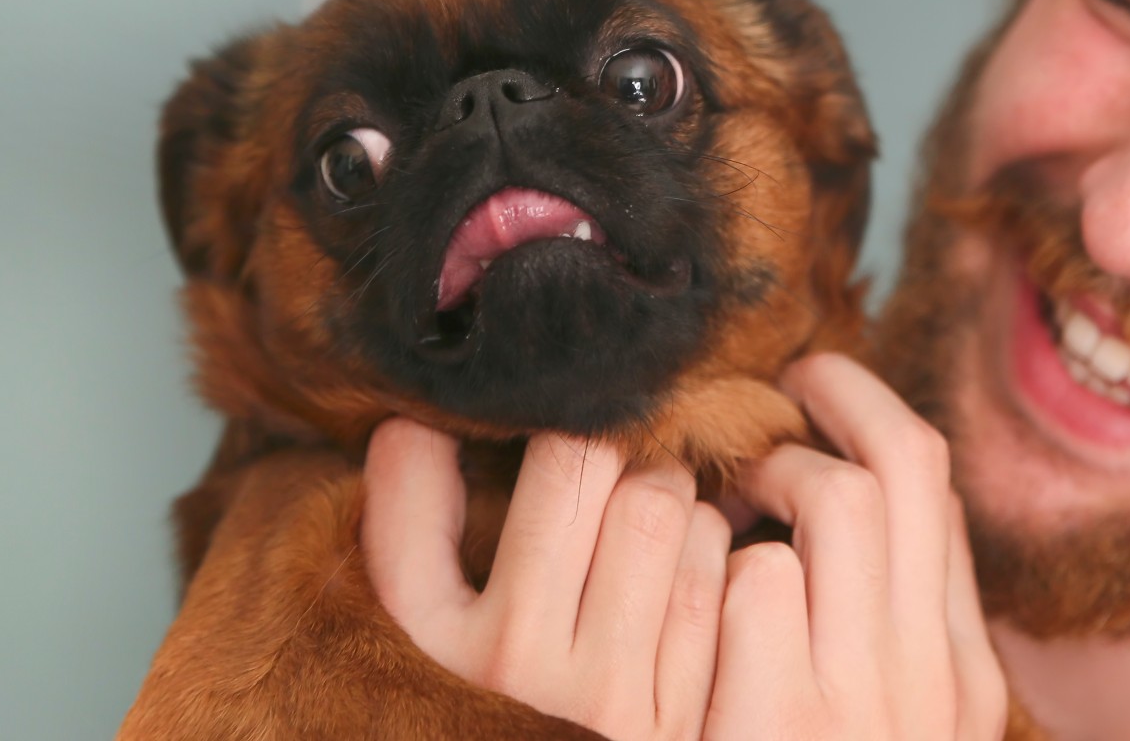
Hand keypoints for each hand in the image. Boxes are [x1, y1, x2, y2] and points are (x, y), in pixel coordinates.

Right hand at [363, 419, 729, 740]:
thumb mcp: (411, 630)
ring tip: (643, 527)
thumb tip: (418, 420)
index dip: (567, 422)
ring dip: (676, 505)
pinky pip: (723, 591)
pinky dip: (713, 562)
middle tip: (612, 472)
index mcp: (459, 637)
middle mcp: (539, 673)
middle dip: (629, 458)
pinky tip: (682, 580)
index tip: (559, 430)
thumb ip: (406, 523)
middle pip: (629, 483)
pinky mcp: (687, 724)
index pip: (553, 466)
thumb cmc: (466, 702)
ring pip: (686, 525)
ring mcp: (623, 703)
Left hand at [706, 354, 1007, 740]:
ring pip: (840, 495)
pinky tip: (677, 588)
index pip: (936, 499)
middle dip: (834, 389)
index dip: (871, 427)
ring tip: (721, 496)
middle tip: (770, 393)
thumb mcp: (890, 728)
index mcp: (962, 680)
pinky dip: (709, 561)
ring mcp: (860, 703)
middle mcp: (929, 681)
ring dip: (768, 472)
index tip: (809, 419)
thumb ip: (884, 638)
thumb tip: (860, 511)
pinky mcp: (776, 723)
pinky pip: (752, 575)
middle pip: (906, 460)